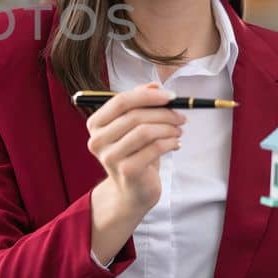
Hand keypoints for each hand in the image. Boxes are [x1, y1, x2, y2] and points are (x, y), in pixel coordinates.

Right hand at [86, 82, 182, 263]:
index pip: (121, 101)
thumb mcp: (133, 126)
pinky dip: (170, 143)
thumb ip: (140, 103)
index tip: (171, 96)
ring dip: (169, 128)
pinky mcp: (126, 171)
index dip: (147, 96)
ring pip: (145, 131)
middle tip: (181, 115)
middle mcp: (97, 140)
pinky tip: (175, 144)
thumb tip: (155, 85)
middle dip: (164, 113)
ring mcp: (110, 157)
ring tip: (179, 130)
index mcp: (95, 124)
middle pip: (134, 116)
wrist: (132, 191)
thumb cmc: (134, 154)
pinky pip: (154, 149)